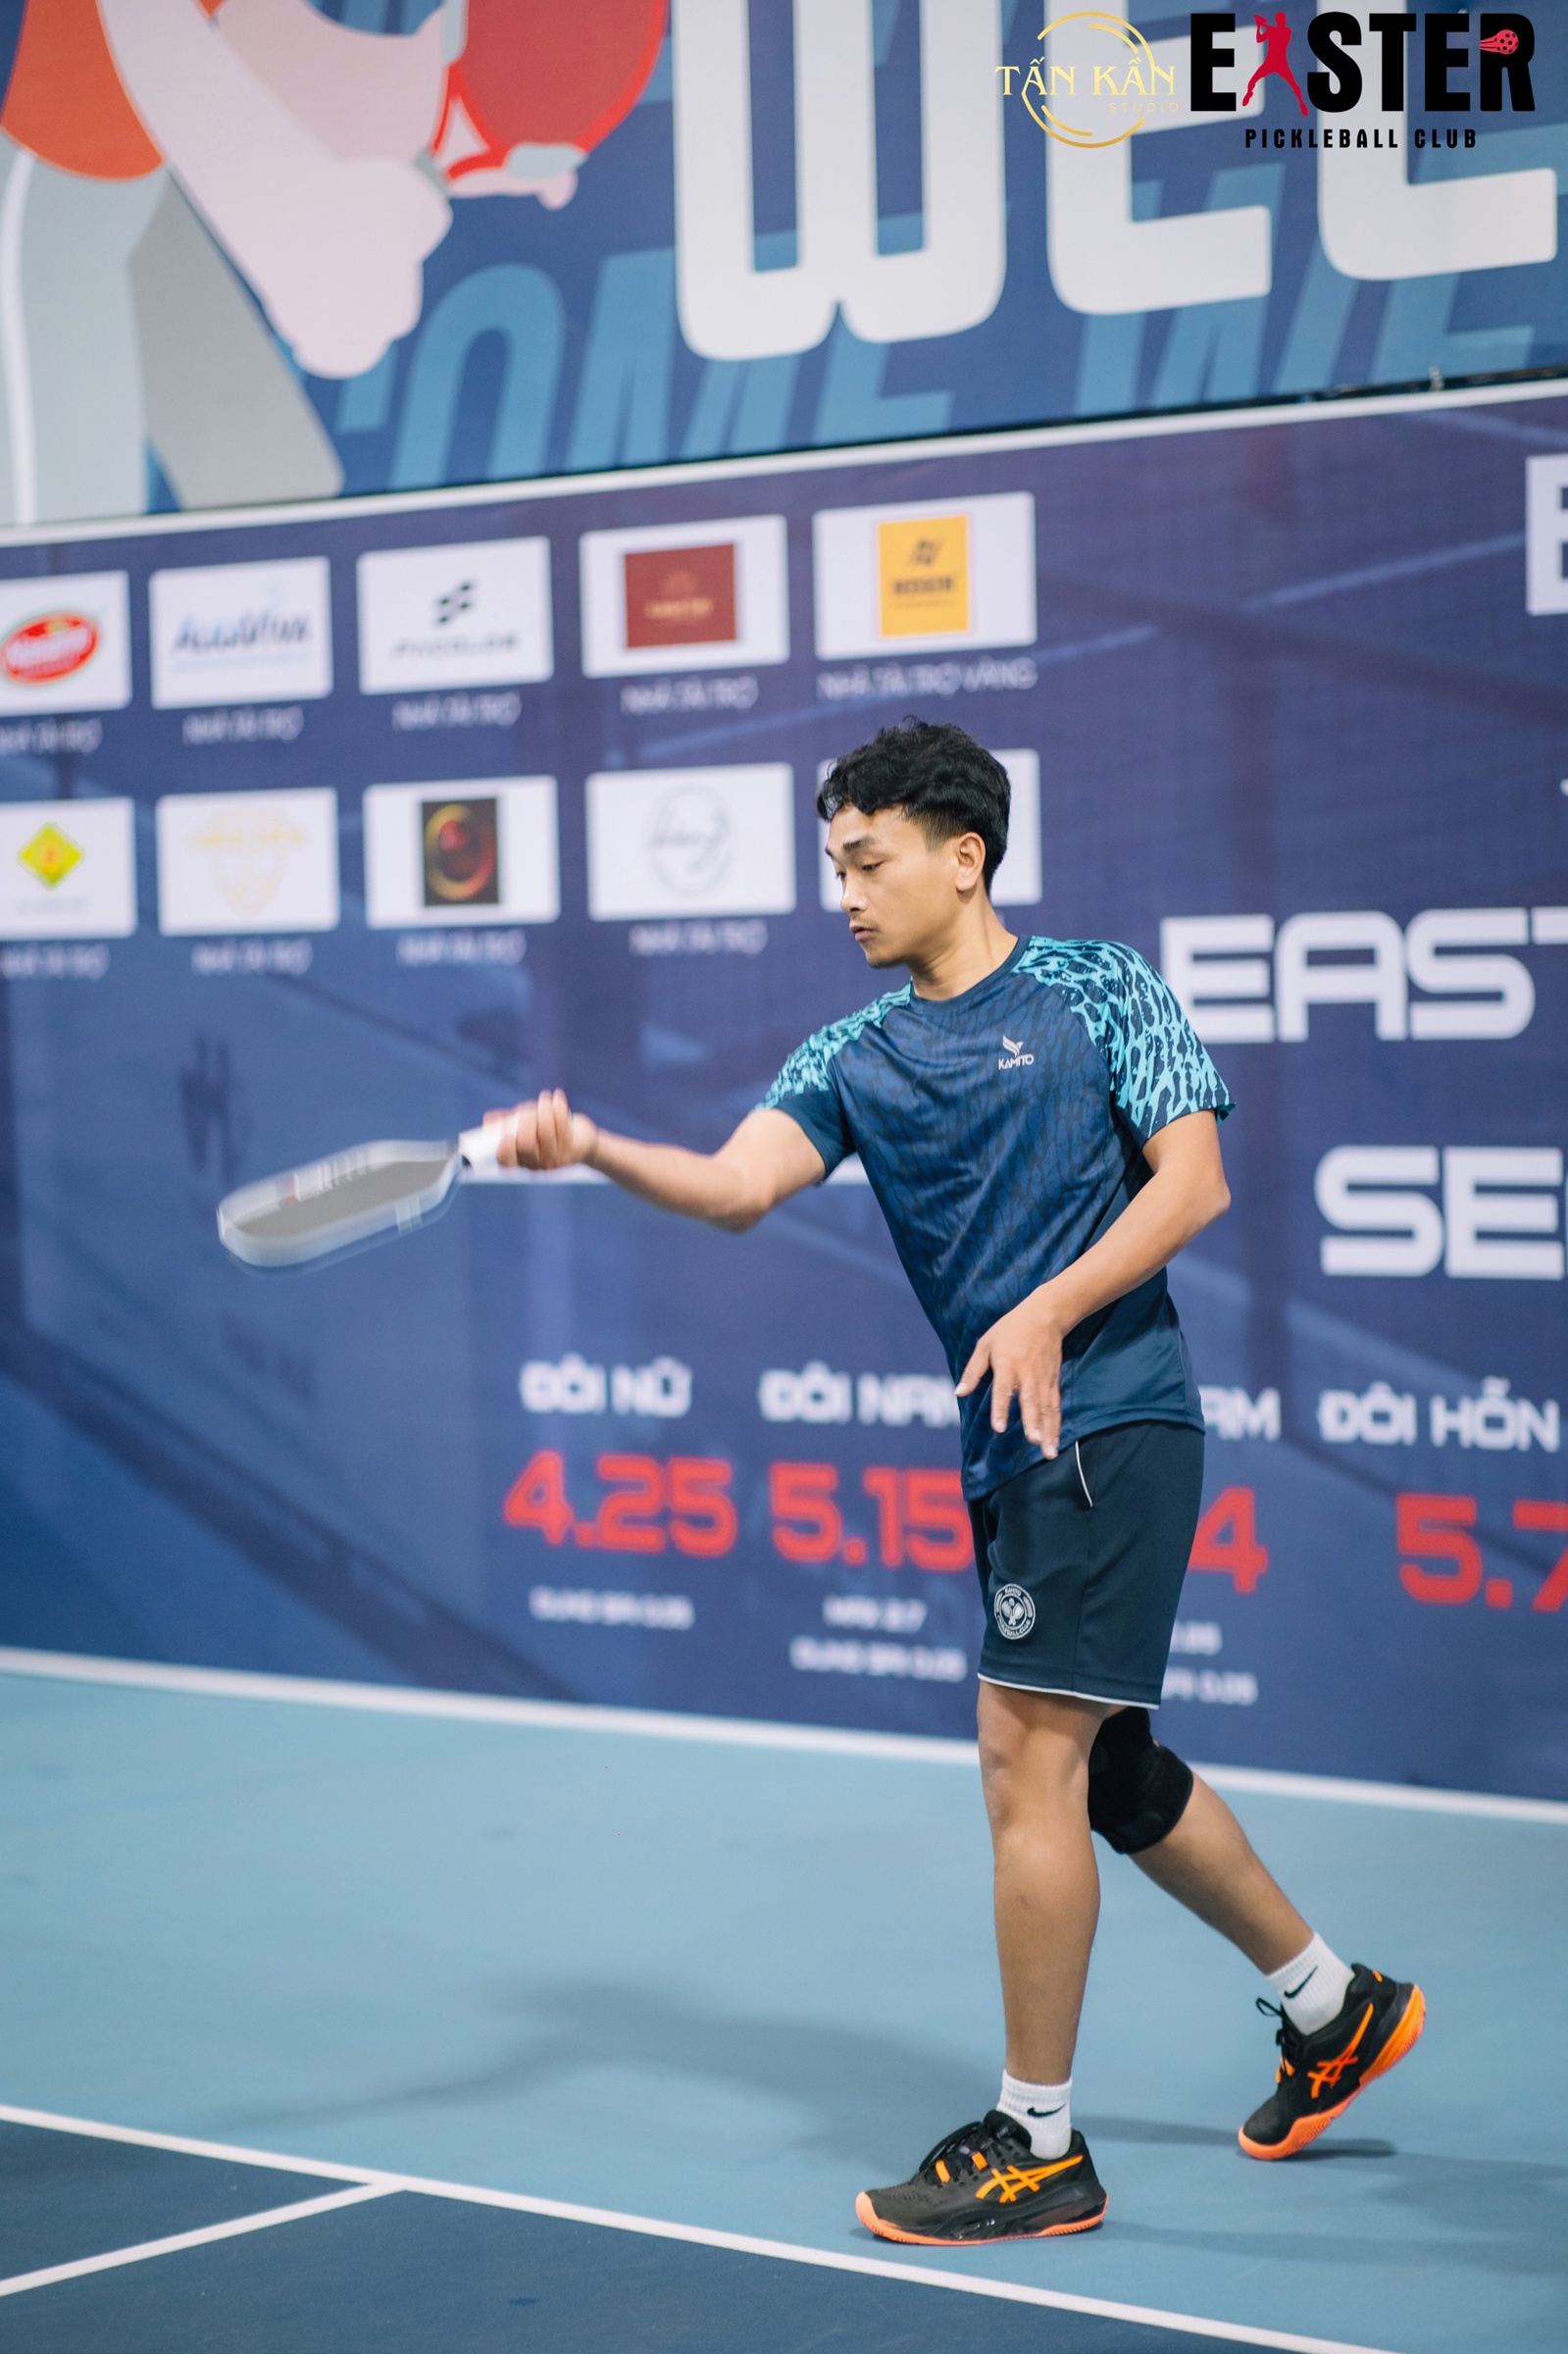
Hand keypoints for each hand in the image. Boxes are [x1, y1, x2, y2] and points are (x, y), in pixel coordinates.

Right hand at [485, 1090, 598, 1171]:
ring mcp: (555, 1160)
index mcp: (521, 1161)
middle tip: (530, 1111)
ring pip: (544, 1133)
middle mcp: (537, 1165)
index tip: (507, 1133)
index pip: (506, 1161)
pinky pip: (562, 1126)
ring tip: (545, 1099)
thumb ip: (508, 1122)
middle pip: (525, 1144)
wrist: (583, 1140)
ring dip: (543, 1110)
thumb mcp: (527, 1125)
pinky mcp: (572, 1150)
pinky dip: (557, 1108)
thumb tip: (488, 1119)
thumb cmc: (550, 1131)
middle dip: (525, 1121)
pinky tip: (557, 1098)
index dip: (504, 1147)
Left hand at [956, 1289, 1067, 1457]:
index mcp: (1007, 1364)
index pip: (1003, 1390)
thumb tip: (958, 1393)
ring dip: (1049, 1431)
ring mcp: (1043, 1379)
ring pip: (1047, 1408)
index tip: (999, 1428)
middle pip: (1030, 1401)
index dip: (1001, 1409)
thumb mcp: (985, 1344)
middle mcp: (1027, 1374)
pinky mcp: (1053, 1381)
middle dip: (1033, 1422)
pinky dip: (1056, 1424)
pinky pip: (1055, 1406)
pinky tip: (1055, 1441)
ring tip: (1049, 1452)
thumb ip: (972, 1371)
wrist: (1045, 1315)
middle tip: (1035, 1442)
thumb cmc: (1010, 1329)